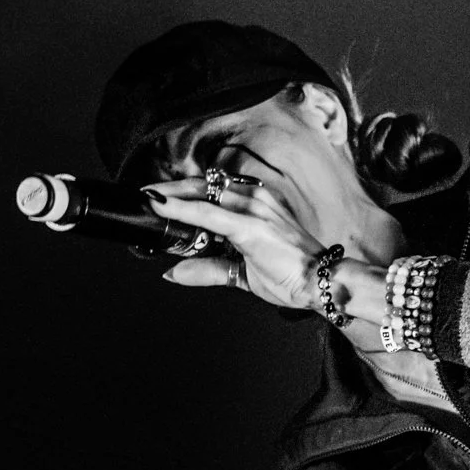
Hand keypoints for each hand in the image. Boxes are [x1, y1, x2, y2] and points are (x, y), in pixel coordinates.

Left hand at [143, 171, 336, 312]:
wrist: (324, 284)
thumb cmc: (295, 274)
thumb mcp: (244, 273)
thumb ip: (209, 269)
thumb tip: (175, 273)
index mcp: (257, 204)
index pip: (213, 190)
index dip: (183, 191)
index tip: (159, 197)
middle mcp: (255, 199)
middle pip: (203, 185)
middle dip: (171, 189)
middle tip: (145, 195)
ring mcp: (253, 210)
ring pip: (201, 194)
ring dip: (171, 196)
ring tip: (147, 201)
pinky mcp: (250, 226)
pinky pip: (207, 214)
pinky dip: (181, 209)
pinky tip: (161, 207)